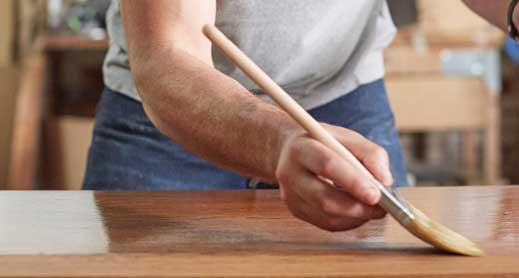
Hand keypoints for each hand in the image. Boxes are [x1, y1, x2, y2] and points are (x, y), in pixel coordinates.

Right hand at [275, 124, 392, 231]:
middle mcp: (289, 172)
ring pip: (326, 216)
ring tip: (373, 208)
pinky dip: (348, 221)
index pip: (327, 166)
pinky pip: (325, 223)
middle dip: (357, 207)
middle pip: (324, 198)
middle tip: (382, 207)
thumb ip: (371, 154)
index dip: (353, 182)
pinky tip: (358, 211)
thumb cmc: (324, 143)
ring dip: (356, 216)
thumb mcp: (348, 137)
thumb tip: (385, 182)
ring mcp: (290, 194)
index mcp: (302, 147)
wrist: (292, 150)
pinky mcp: (295, 209)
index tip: (376, 194)